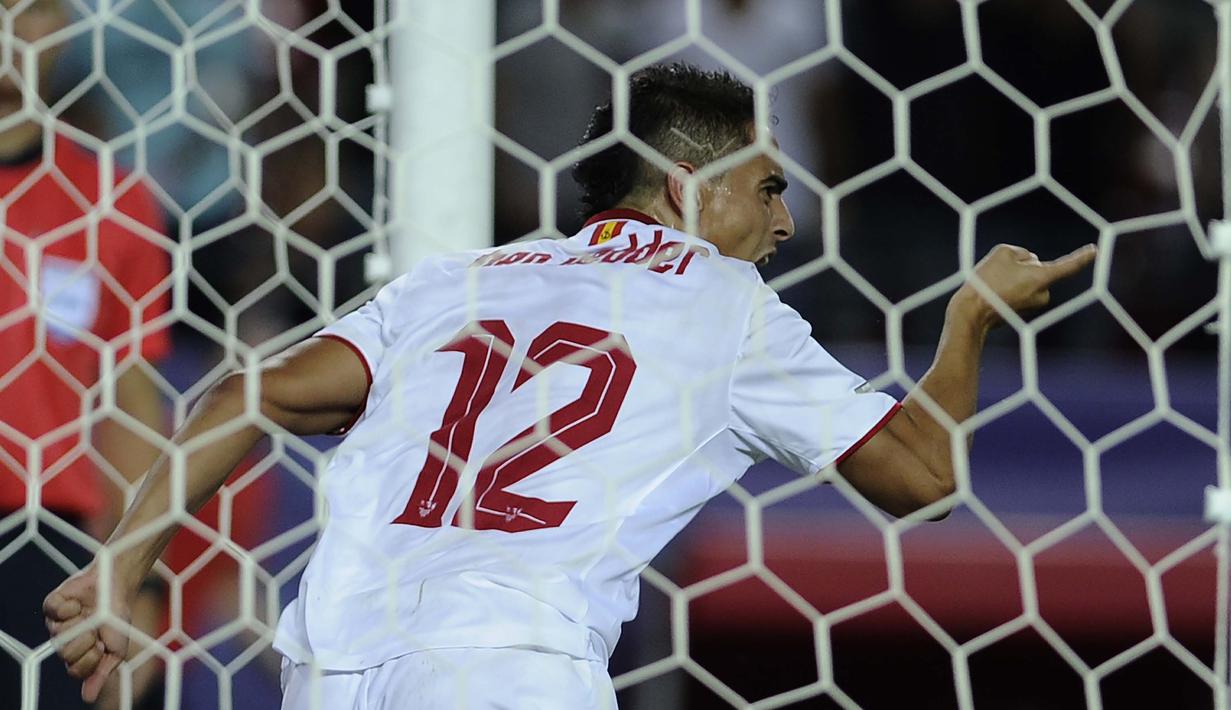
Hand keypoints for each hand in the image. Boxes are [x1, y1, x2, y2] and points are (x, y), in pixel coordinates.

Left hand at [43, 565, 132, 702]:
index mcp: (78, 655)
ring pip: (59, 633)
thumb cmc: (118, 620)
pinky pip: (54, 612)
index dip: (91, 658)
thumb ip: (101, 673)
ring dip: (81, 622)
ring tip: (89, 613)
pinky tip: (78, 603)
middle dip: (86, 640)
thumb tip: (88, 699)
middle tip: (96, 629)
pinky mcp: (52, 605)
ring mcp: (56, 623)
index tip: (102, 646)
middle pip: (66, 653)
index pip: (75, 670)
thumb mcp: (116, 651)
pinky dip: (70, 607)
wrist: (118, 588)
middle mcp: (64, 642)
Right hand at [953, 243, 1096, 328]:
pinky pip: (1018, 291)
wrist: (971, 312)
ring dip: (1013, 277)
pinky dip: (1008, 288)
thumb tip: (1025, 263)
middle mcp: (1043, 294)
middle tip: (1000, 274)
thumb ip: (1021, 252)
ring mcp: (1033, 305)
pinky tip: (993, 293)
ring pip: (1027, 280)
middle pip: (1037, 268)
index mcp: (1042, 278)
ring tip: (994, 284)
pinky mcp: (1022, 311)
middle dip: (1022, 267)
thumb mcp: (1002, 252)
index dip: (1082, 257)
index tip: (1095, 251)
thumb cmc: (987, 282)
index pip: (1069, 266)